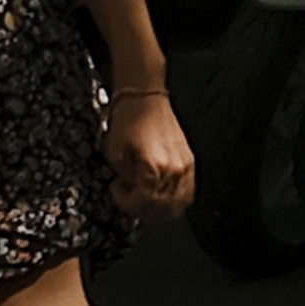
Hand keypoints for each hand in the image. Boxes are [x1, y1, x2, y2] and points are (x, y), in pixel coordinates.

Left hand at [108, 86, 195, 219]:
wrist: (146, 97)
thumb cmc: (130, 119)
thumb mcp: (114, 152)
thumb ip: (125, 178)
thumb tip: (130, 189)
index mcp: (155, 167)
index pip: (144, 202)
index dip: (126, 202)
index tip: (116, 190)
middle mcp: (175, 169)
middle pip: (163, 208)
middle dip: (142, 208)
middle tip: (129, 198)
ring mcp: (186, 166)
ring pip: (178, 203)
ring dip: (160, 207)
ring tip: (144, 197)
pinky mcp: (191, 162)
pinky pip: (188, 192)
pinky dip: (175, 199)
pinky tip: (162, 194)